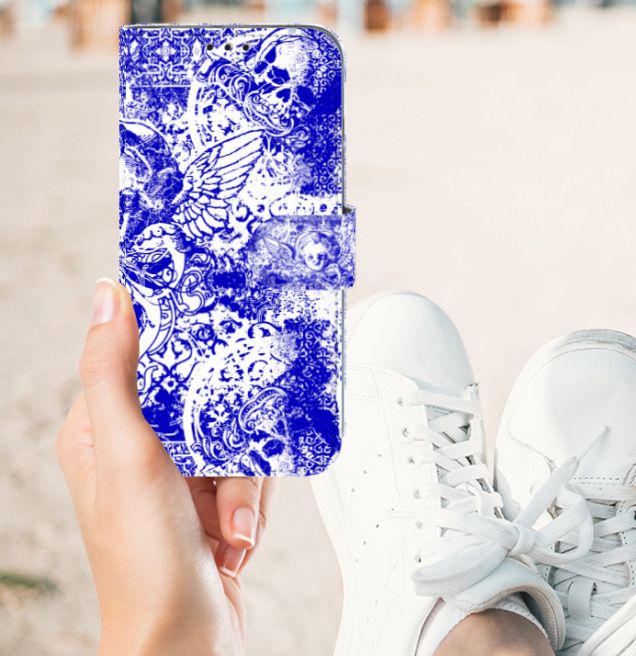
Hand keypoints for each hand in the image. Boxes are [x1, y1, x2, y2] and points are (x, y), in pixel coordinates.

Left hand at [56, 279, 273, 655]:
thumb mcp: (128, 455)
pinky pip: (252, 472)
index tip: (216, 329)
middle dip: (228, 438)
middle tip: (225, 466)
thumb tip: (109, 297)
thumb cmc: (145, 562)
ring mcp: (178, 477)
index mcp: (100, 430)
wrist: (185, 640)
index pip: (143, 358)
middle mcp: (138, 449)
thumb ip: (114, 374)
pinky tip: (235, 534)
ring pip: (236, 436)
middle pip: (206, 397)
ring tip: (227, 520)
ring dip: (243, 483)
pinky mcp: (211, 500)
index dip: (183, 345)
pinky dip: (252, 503)